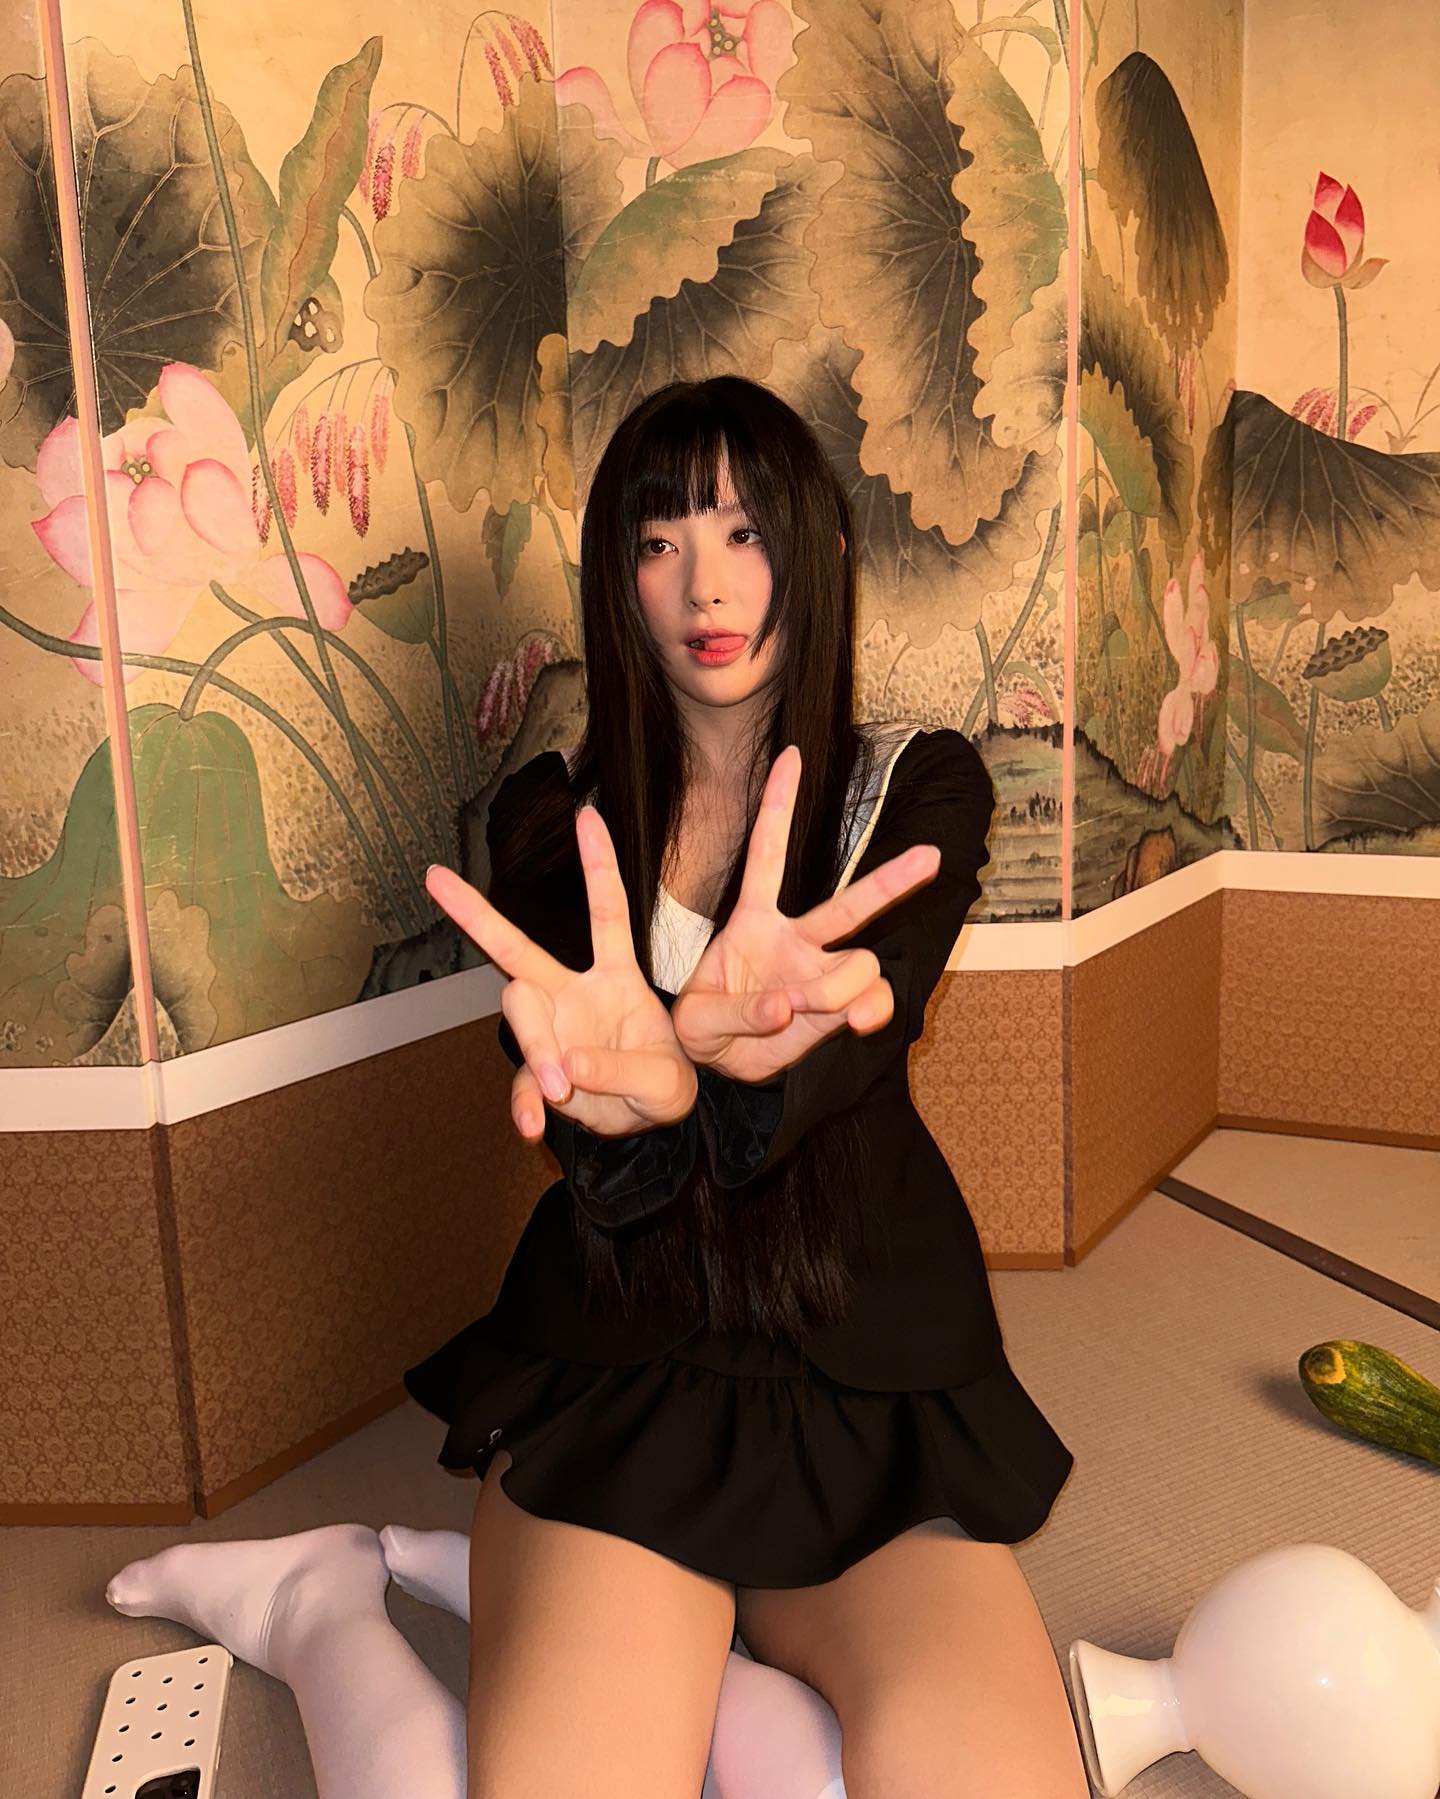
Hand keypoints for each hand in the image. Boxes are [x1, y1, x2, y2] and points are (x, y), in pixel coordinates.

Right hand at [427, 807, 696, 1141]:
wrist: (654, 1123)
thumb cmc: (661, 1083)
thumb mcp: (665, 1079)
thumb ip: (623, 1070)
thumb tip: (565, 1069)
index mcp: (614, 977)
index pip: (606, 911)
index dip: (597, 864)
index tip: (586, 815)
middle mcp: (572, 992)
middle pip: (517, 950)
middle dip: (476, 914)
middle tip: (439, 882)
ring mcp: (551, 1031)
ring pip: (520, 1015)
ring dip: (536, 1048)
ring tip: (562, 1086)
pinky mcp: (541, 1075)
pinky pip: (521, 1086)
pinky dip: (525, 1105)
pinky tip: (534, 1126)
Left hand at [670, 744, 940, 1083]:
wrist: (722, 1065)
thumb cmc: (706, 1029)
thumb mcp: (699, 1021)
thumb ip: (736, 1014)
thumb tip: (790, 1005)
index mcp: (752, 923)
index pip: (766, 855)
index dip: (778, 805)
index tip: (792, 753)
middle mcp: (796, 941)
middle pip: (847, 905)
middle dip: (891, 880)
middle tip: (931, 857)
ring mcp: (821, 975)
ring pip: (862, 962)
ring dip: (843, 986)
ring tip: (810, 1008)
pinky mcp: (835, 1011)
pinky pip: (868, 1002)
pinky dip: (872, 1010)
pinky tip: (861, 1021)